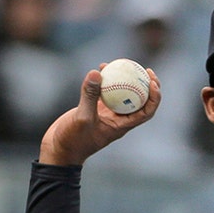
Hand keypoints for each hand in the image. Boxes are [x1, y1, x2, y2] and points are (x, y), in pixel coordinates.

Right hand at [38, 64, 160, 165]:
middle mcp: (118, 119)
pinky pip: (105, 92)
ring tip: (123, 64)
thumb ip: (90, 96)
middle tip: (145, 69)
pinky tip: (101, 67)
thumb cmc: (73, 140)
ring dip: (125, 80)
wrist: (59, 149)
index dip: (154, 98)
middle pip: (139, 101)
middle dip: (146, 85)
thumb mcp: (82, 117)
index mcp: (122, 126)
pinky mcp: (95, 108)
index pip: (146, 112)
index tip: (153, 83)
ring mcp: (107, 113)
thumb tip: (98, 72)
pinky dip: (105, 80)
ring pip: (121, 94)